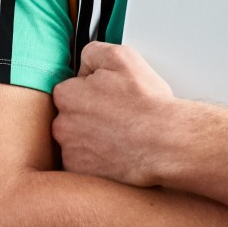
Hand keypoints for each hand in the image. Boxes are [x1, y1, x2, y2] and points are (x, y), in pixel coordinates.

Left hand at [51, 42, 180, 187]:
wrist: (166, 142)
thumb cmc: (146, 103)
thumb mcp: (121, 57)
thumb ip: (93, 52)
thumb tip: (84, 61)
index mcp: (67, 95)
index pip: (70, 89)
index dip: (92, 91)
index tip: (109, 97)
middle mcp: (62, 125)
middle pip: (71, 117)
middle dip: (90, 116)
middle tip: (117, 117)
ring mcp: (71, 152)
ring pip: (78, 141)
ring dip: (93, 138)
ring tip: (120, 135)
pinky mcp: (83, 174)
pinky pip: (84, 164)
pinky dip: (97, 160)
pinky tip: (117, 152)